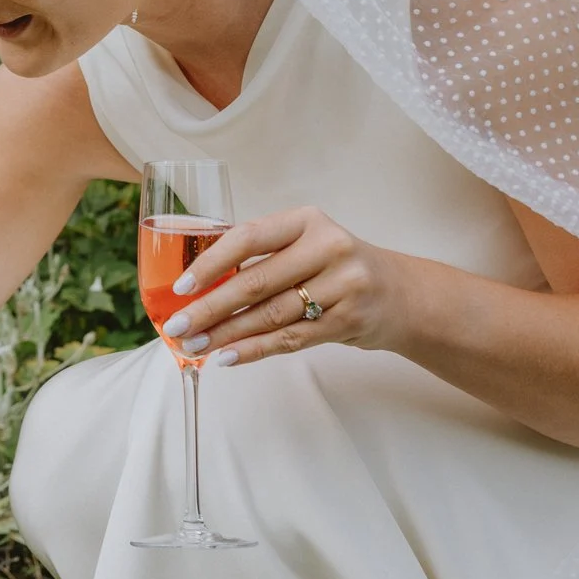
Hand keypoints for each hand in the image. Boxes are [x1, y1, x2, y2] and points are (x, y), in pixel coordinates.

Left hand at [163, 205, 410, 366]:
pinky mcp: (349, 320)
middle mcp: (328, 247)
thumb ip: (262, 254)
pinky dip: (255, 349)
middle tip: (178, 325)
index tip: (181, 286)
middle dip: (210, 307)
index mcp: (307, 220)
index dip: (211, 262)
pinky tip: (227, 357)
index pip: (249, 237)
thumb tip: (197, 283)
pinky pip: (291, 339)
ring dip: (227, 334)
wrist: (400, 294)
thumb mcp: (306, 243)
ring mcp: (343, 285)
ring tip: (195, 345)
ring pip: (271, 315)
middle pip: (256, 281)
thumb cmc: (335, 266)